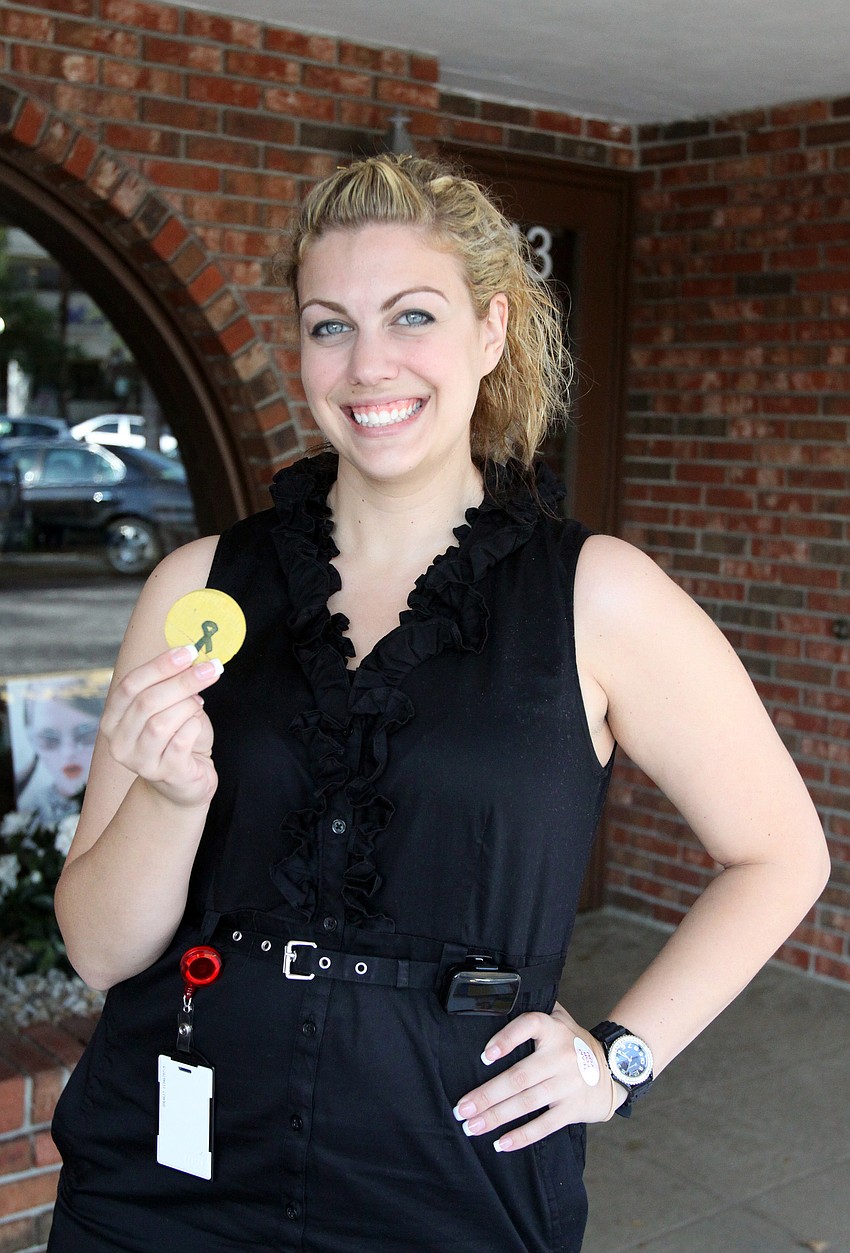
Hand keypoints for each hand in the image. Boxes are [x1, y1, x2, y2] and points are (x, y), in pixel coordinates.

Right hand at [99, 645, 221, 808]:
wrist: (186, 781)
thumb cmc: (178, 737)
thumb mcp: (169, 707)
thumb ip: (171, 684)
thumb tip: (191, 655)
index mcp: (113, 718)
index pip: (130, 685)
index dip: (160, 665)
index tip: (189, 651)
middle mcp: (119, 741)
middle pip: (147, 702)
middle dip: (183, 681)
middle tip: (210, 668)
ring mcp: (138, 761)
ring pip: (160, 723)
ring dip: (187, 707)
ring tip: (198, 703)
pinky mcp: (163, 774)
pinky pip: (180, 742)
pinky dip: (193, 727)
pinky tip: (196, 726)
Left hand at [452, 1002, 623, 1151]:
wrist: (614, 1068)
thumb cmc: (574, 1043)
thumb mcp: (560, 1018)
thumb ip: (534, 1010)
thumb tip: (496, 1000)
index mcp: (554, 1029)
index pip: (528, 1026)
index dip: (506, 1039)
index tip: (484, 1055)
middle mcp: (561, 1056)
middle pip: (519, 1077)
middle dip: (487, 1095)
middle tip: (461, 1108)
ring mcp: (568, 1084)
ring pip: (526, 1103)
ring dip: (496, 1117)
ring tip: (471, 1126)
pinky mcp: (573, 1109)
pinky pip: (545, 1125)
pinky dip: (522, 1136)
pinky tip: (501, 1143)